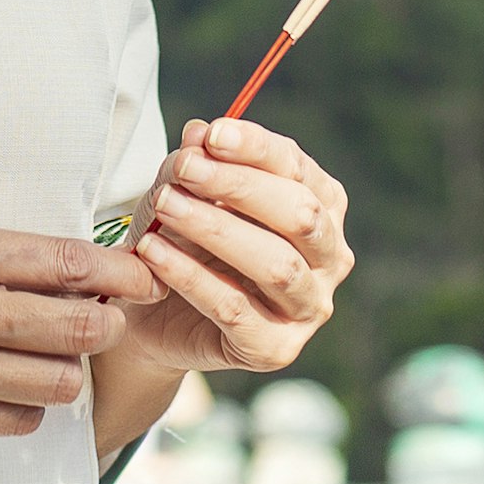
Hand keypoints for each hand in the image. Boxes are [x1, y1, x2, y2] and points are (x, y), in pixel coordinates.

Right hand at [0, 220, 158, 439]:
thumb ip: (0, 252)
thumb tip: (83, 269)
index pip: (66, 262)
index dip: (120, 273)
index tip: (146, 279)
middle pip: (76, 327)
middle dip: (108, 325)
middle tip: (108, 322)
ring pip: (56, 382)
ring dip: (68, 369)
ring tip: (52, 355)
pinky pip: (16, 421)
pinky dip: (28, 405)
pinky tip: (9, 384)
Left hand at [120, 119, 352, 375]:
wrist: (154, 315)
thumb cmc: (184, 240)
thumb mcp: (185, 192)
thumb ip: (197, 163)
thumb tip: (199, 134)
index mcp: (322, 207)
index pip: (297, 168)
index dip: (256, 148)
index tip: (211, 134)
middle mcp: (330, 258)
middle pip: (300, 215)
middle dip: (239, 186)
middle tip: (184, 168)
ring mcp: (309, 308)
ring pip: (276, 265)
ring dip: (216, 229)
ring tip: (164, 205)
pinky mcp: (276, 349)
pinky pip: (235, 309)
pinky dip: (191, 276)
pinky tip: (153, 251)